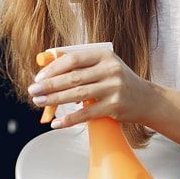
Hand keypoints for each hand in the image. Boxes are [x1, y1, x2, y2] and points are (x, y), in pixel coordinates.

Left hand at [27, 48, 159, 128]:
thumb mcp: (104, 66)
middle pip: (72, 77)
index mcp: (104, 55)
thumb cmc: (118, 81)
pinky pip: (86, 114)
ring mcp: (113, 88)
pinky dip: (69, 119)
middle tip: (33, 91)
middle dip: (49, 85)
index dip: (52, 68)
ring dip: (54, 100)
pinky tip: (56, 123)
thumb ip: (80, 65)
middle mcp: (110, 70)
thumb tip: (47, 66)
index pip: (72, 59)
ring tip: (40, 102)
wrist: (146, 99)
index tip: (38, 77)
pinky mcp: (114, 107)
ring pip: (76, 95)